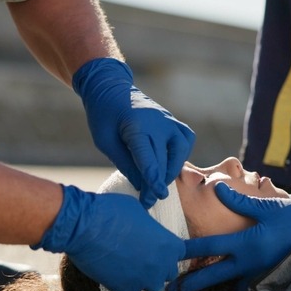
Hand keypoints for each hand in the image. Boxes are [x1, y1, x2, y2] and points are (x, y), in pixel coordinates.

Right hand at [34, 185, 183, 290]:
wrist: (84, 226)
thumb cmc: (112, 211)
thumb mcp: (141, 212)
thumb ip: (152, 228)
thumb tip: (147, 230)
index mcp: (171, 245)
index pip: (188, 253)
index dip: (176, 251)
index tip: (179, 249)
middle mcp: (163, 265)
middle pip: (169, 272)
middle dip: (158, 264)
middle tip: (140, 253)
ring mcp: (145, 280)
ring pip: (151, 285)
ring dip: (143, 277)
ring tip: (126, 263)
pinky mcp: (126, 290)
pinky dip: (124, 285)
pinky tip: (114, 272)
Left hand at [73, 58, 195, 207]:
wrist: (112, 89)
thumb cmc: (104, 117)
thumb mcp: (105, 142)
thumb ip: (124, 163)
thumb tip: (142, 185)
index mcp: (136, 127)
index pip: (148, 160)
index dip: (151, 182)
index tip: (151, 199)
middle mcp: (158, 123)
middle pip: (163, 160)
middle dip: (156, 184)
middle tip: (148, 201)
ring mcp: (169, 121)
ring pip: (181, 151)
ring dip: (172, 170)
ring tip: (158, 182)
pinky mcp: (174, 121)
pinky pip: (186, 140)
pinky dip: (181, 155)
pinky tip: (169, 163)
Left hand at [169, 184, 290, 290]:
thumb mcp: (267, 207)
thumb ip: (239, 202)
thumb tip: (217, 189)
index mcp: (247, 243)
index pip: (210, 247)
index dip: (187, 251)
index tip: (169, 255)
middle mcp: (252, 262)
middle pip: (215, 276)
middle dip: (192, 284)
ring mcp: (263, 273)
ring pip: (233, 285)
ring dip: (216, 290)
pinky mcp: (273, 277)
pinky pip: (251, 288)